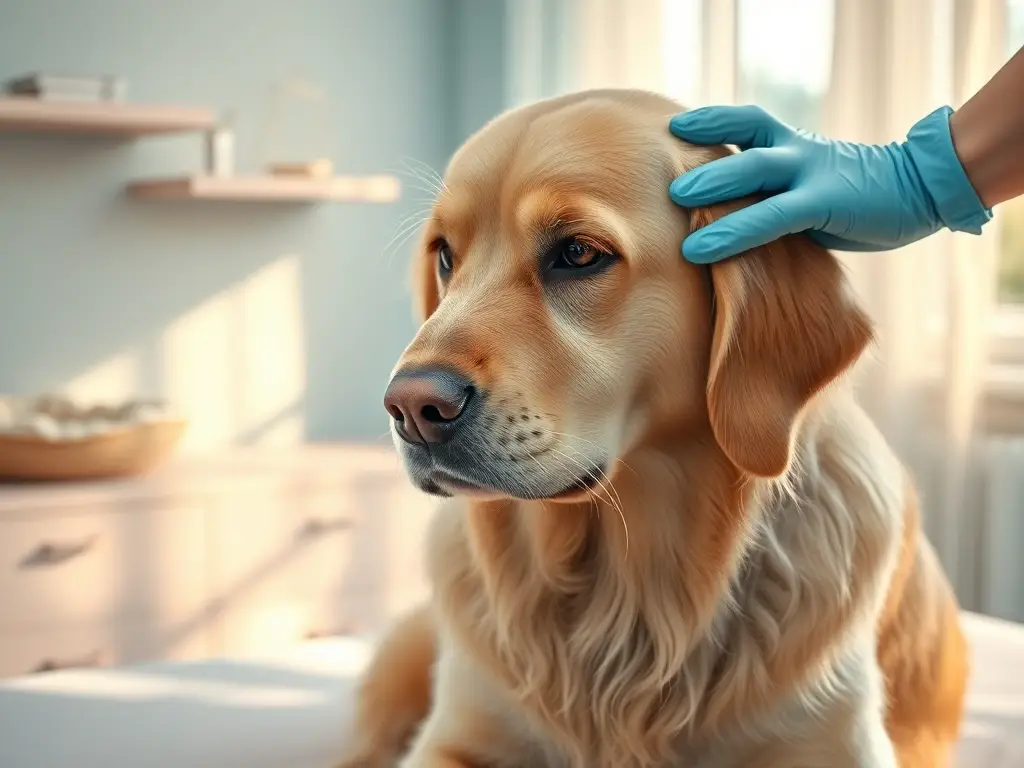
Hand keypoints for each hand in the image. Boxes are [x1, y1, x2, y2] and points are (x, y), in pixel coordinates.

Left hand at [668, 105, 991, 263]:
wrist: (921, 194)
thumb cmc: (855, 200)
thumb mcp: (809, 189)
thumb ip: (771, 195)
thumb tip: (721, 218)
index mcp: (793, 145)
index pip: (745, 121)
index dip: (710, 121)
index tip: (674, 127)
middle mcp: (798, 152)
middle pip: (742, 142)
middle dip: (701, 155)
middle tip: (663, 174)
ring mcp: (812, 173)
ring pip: (754, 170)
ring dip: (712, 184)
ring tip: (675, 201)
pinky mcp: (826, 202)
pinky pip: (772, 216)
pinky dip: (734, 231)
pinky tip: (703, 249)